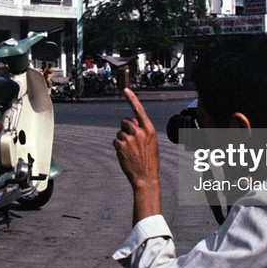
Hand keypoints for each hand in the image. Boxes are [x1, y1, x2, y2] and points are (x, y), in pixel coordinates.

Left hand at [115, 90, 162, 223]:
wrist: (145, 177)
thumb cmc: (149, 160)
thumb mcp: (151, 143)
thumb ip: (142, 131)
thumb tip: (131, 123)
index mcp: (150, 130)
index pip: (139, 111)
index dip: (132, 99)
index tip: (125, 90)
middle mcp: (139, 132)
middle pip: (125, 121)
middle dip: (125, 129)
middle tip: (131, 142)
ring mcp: (129, 138)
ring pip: (119, 132)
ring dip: (122, 140)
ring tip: (130, 151)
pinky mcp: (120, 145)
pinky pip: (115, 141)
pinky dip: (118, 147)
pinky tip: (125, 155)